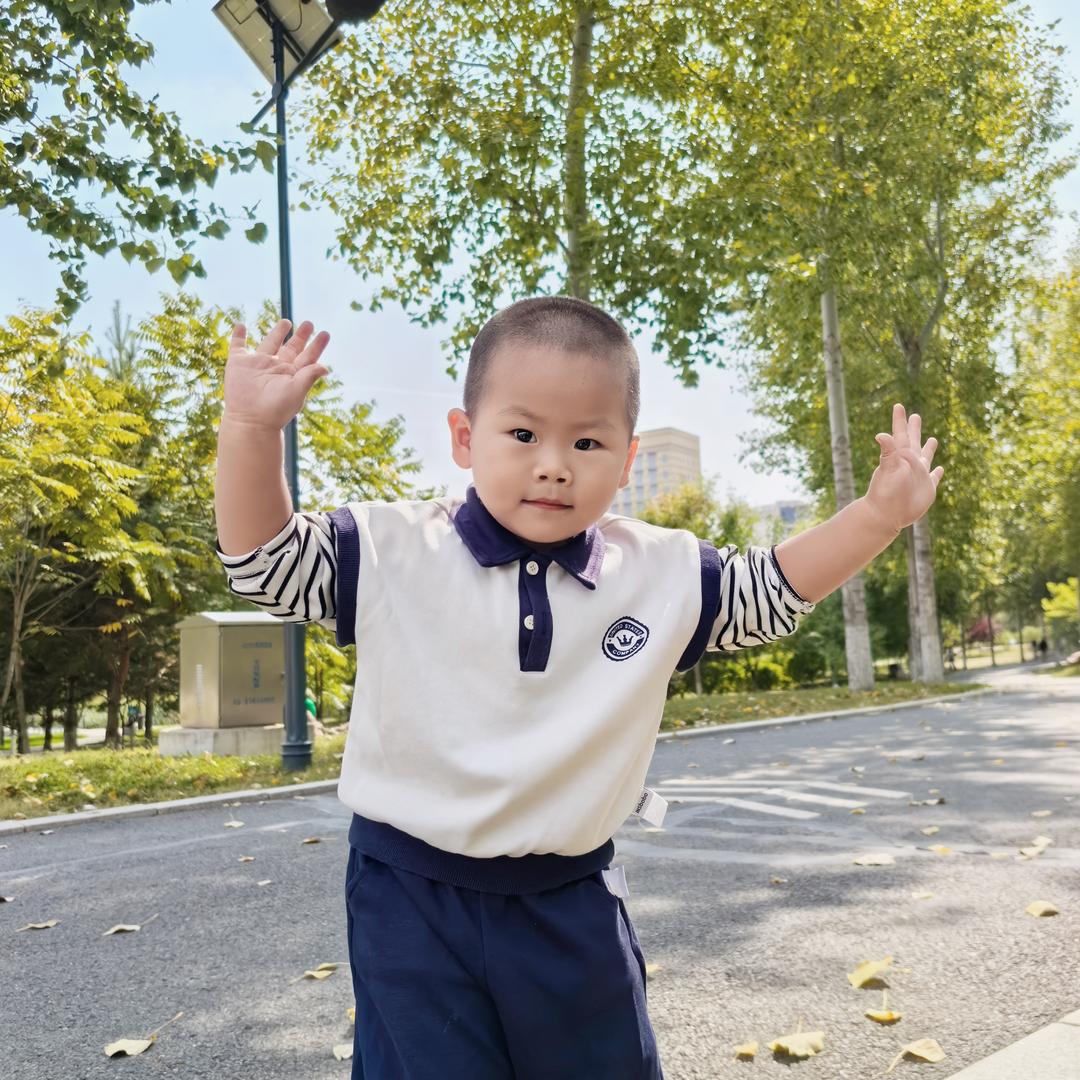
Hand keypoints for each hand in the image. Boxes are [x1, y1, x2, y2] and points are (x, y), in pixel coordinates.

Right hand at [221, 318, 330, 430]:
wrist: (250, 420)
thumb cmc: (276, 409)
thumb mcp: (297, 391)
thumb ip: (309, 376)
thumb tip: (326, 367)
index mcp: (292, 374)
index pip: (307, 356)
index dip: (316, 345)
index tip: (325, 334)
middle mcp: (276, 368)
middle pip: (291, 347)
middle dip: (300, 336)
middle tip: (309, 323)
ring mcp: (258, 364)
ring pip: (270, 343)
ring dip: (277, 332)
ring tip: (286, 322)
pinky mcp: (238, 363)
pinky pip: (238, 346)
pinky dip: (238, 335)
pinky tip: (240, 325)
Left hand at [863, 403, 943, 531]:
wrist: (886, 515)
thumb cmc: (886, 492)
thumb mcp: (888, 469)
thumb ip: (888, 452)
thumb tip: (880, 435)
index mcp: (901, 456)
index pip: (900, 434)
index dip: (900, 420)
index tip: (898, 405)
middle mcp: (910, 464)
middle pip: (913, 441)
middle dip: (914, 428)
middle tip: (915, 415)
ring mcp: (919, 476)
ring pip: (925, 458)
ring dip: (928, 448)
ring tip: (932, 439)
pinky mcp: (926, 489)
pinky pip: (933, 478)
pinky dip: (937, 473)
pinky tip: (939, 468)